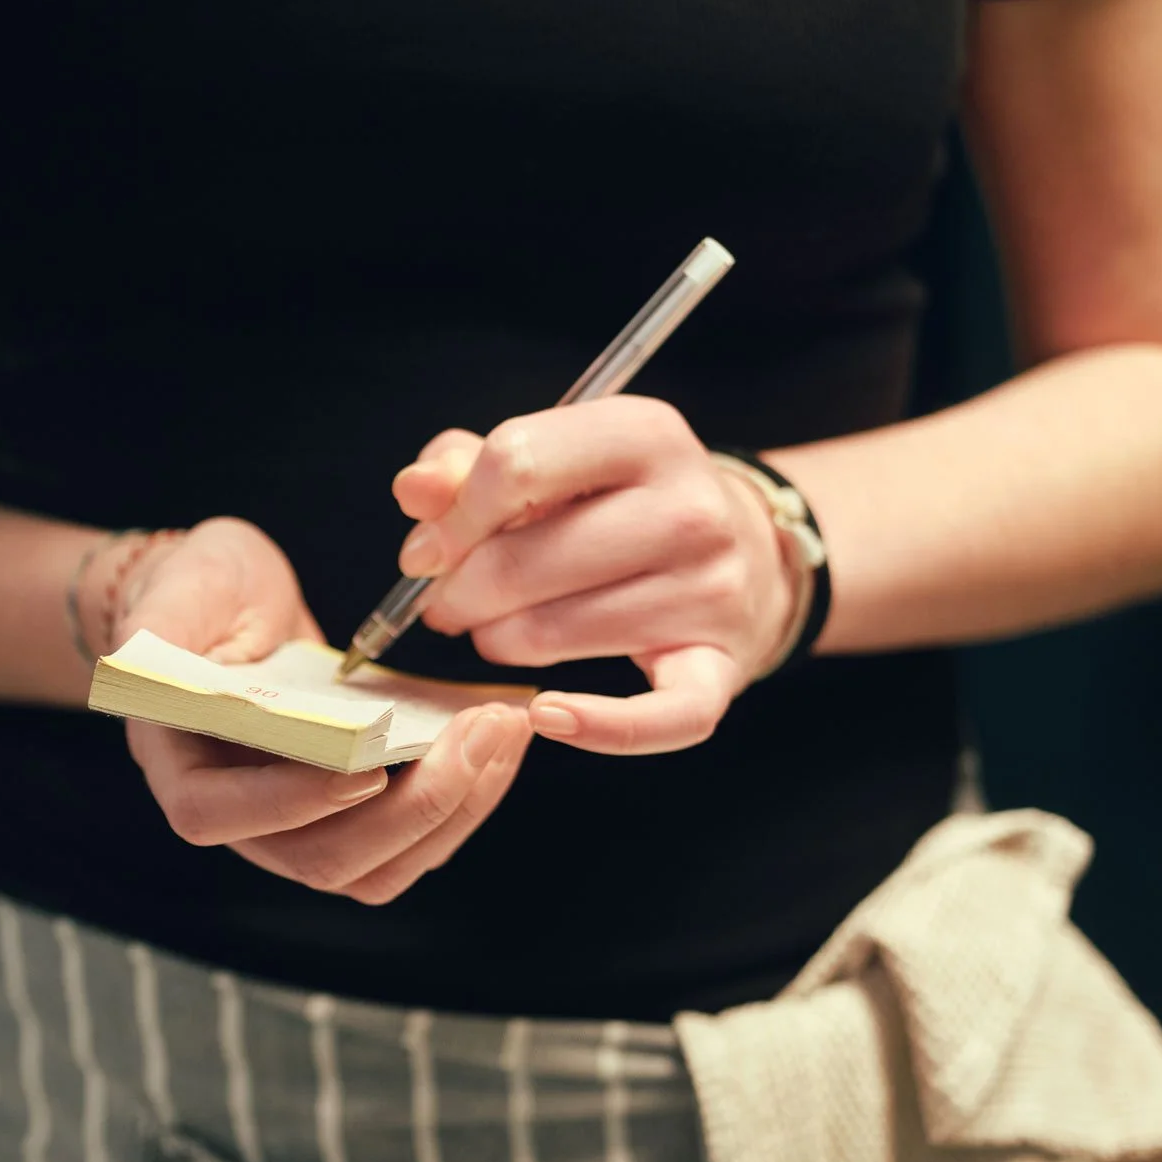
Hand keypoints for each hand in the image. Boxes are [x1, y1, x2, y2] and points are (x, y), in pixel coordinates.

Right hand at [106, 517, 532, 903]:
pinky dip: (464, 801)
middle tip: (481, 733)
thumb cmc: (199, 592)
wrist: (230, 608)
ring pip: (378, 867)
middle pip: (320, 859)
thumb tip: (140, 667)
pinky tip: (498, 739)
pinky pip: (411, 841)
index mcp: (179, 763)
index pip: (211, 816)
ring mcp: (298, 826)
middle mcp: (238, 815)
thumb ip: (157, 628)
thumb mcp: (177, 586)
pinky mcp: (350, 816)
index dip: (286, 802)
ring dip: (453, 811)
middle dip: (413, 807)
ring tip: (503, 733)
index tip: (365, 764)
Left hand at [393, 397, 797, 753]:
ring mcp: (710, 591)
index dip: (451, 517)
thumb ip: (474, 468)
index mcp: (646, 434)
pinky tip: (545, 715)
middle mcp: (689, 508)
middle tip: (449, 604)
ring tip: (495, 632)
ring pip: (553, 634)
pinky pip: (657, 719)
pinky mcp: (720, 667)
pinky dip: (595, 727)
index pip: (517, 464)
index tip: (427, 552)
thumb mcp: (560, 463)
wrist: (747, 554)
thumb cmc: (625, 504)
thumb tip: (413, 489)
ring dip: (498, 643)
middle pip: (521, 561)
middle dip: (460, 592)